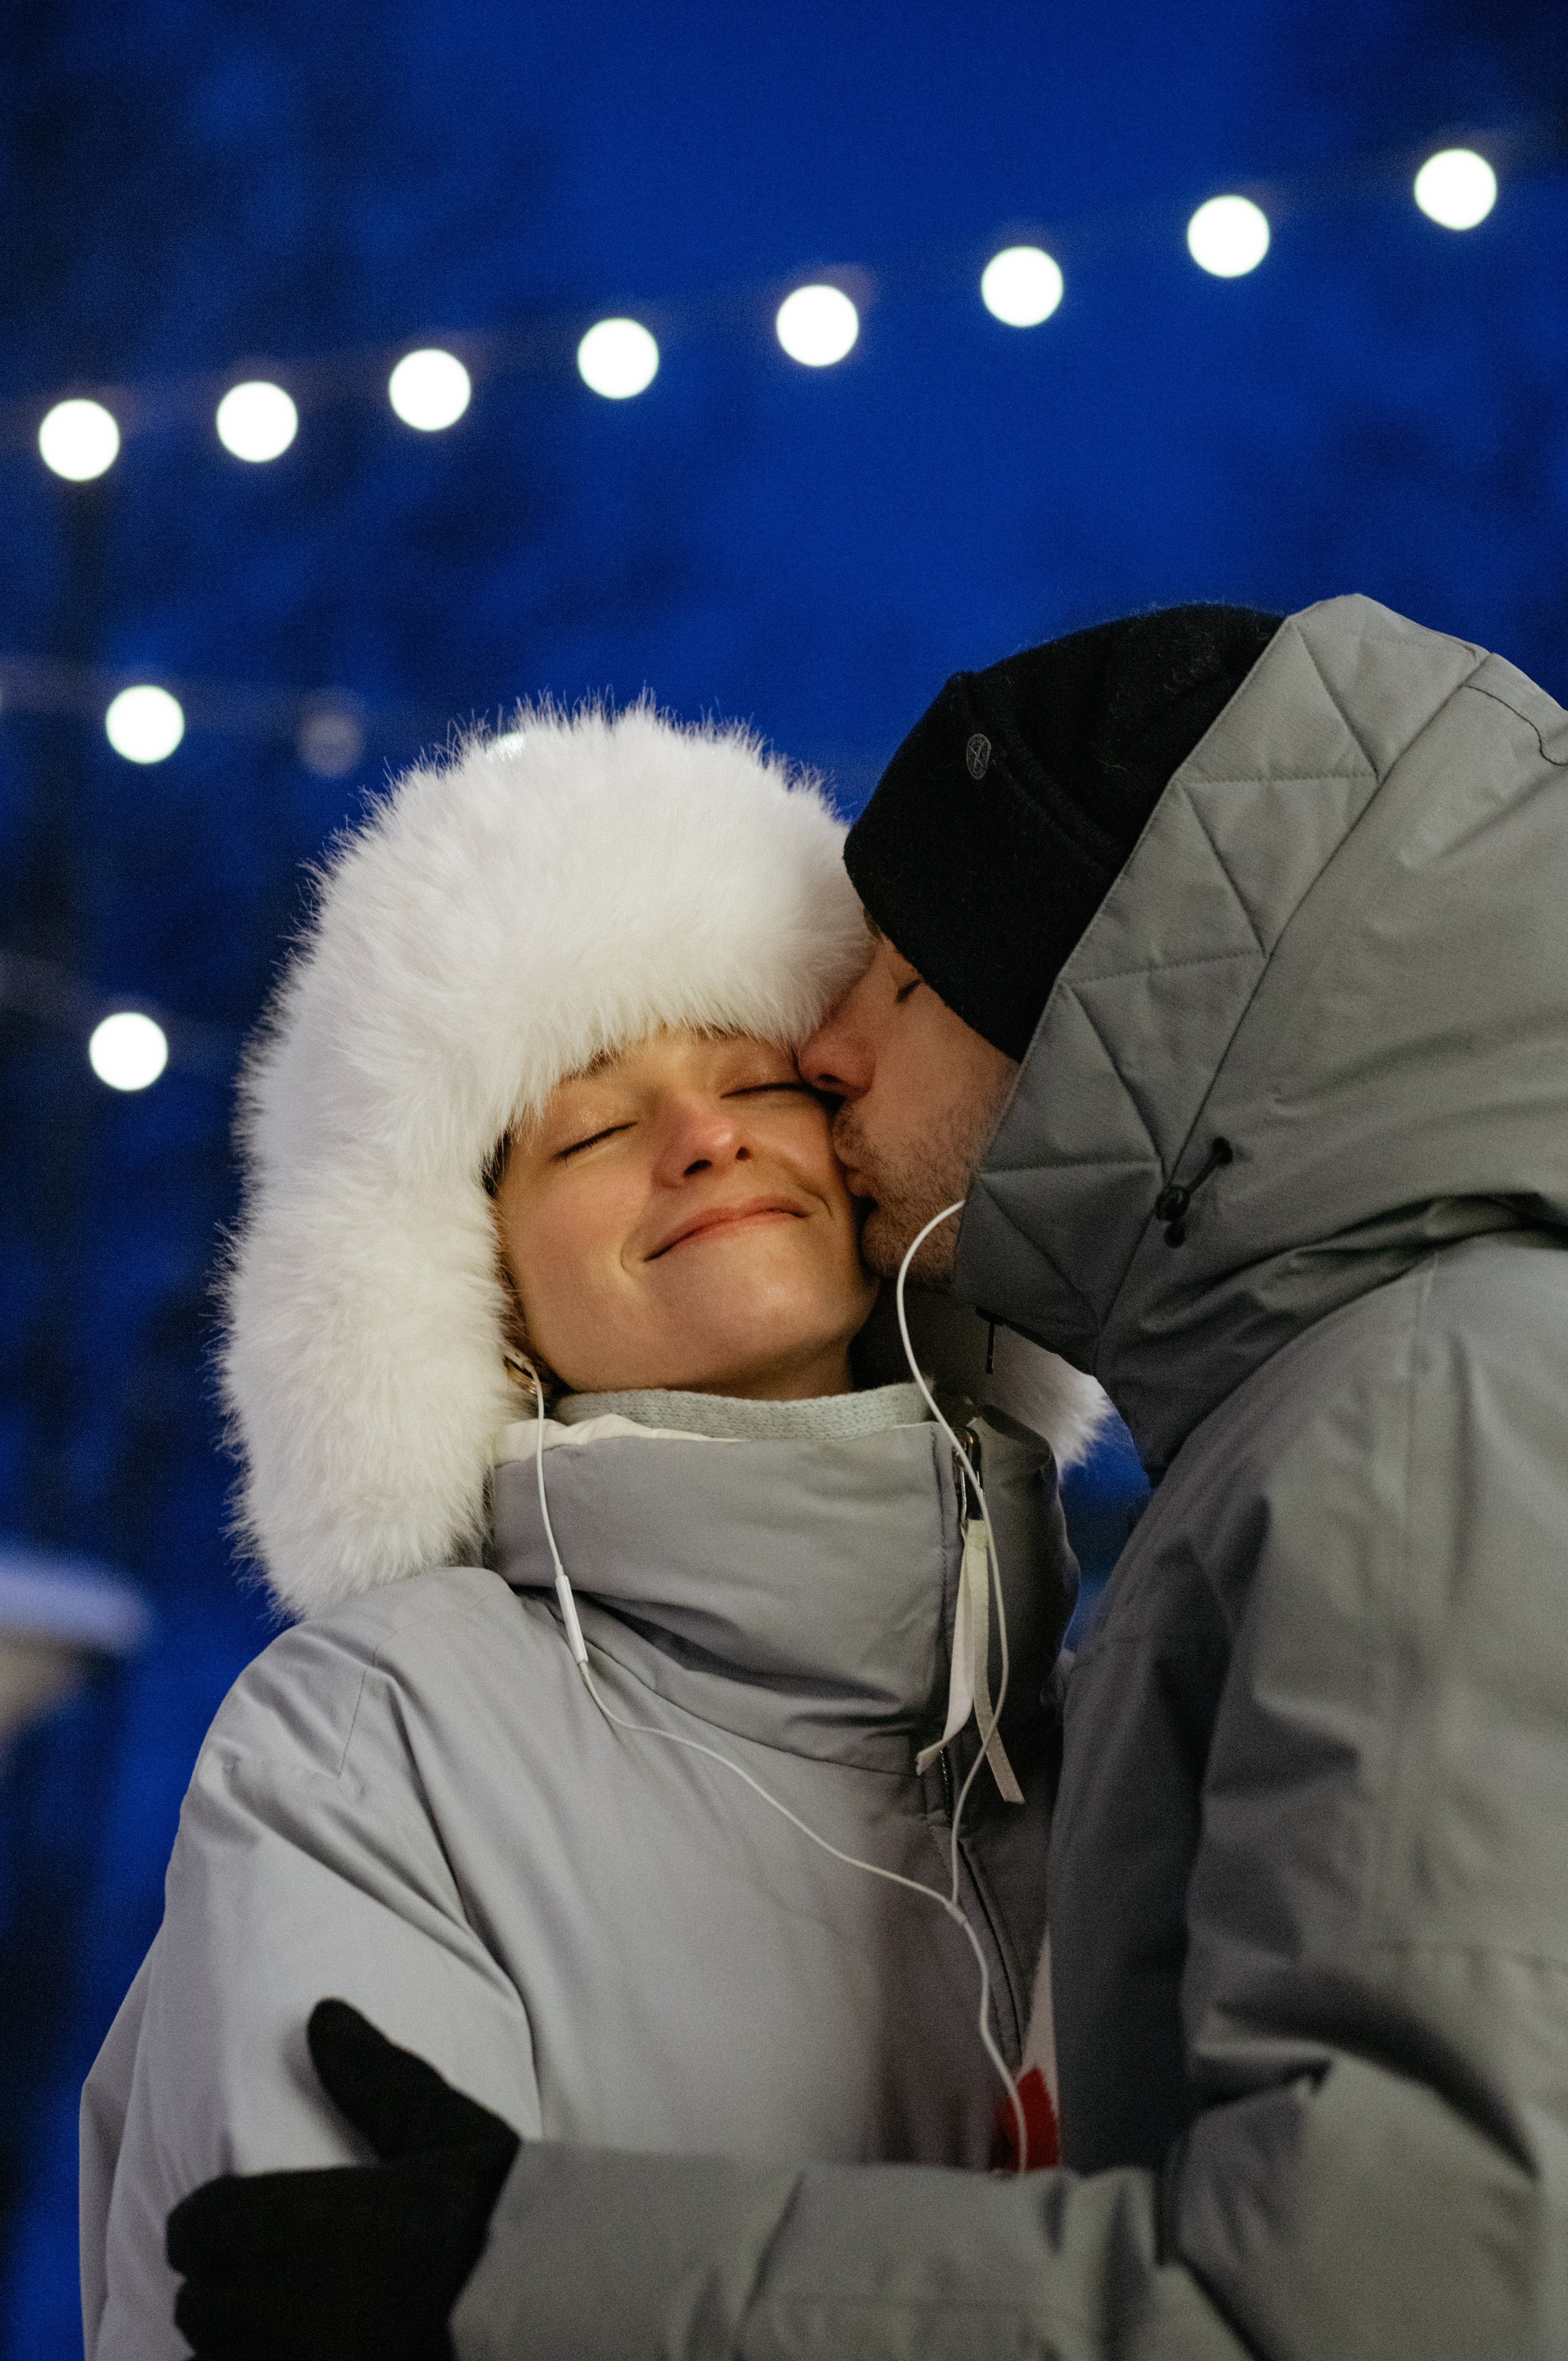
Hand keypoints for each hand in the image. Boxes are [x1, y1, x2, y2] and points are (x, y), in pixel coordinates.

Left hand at [166, 1999, 519, 2360]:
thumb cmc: (496, 2218)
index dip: (211, 2225)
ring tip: (287, 2325)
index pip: (196, 2227)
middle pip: (197, 2307)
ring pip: (219, 2359)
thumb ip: (374, 2079)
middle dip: (226, 2289)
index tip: (238, 2227)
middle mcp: (275, 2307)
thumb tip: (322, 2015)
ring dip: (241, 2342)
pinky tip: (308, 2353)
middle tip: (271, 2279)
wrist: (547, 2308)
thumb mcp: (441, 2130)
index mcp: (296, 2224)